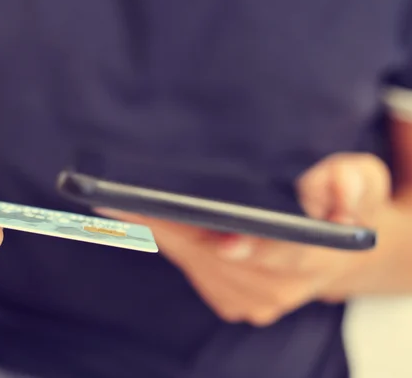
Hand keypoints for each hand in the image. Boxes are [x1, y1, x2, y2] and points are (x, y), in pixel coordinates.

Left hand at [99, 153, 390, 326]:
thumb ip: (352, 181)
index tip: (213, 235)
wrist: (330, 244)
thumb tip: (335, 191)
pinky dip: (168, 243)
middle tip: (124, 199)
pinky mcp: (231, 302)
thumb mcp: (360, 180)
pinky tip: (142, 220)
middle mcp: (280, 288)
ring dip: (161, 234)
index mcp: (316, 257)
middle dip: (172, 227)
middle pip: (219, 258)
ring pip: (197, 265)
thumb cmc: (341, 204)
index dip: (245, 245)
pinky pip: (191, 270)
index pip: (282, 254)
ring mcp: (253, 301)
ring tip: (120, 203)